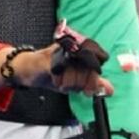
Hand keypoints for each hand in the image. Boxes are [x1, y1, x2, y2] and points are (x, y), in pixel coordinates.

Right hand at [0, 44, 114, 95]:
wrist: (28, 69)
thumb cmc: (52, 72)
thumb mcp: (76, 80)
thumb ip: (93, 84)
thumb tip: (110, 90)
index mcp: (83, 50)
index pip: (98, 66)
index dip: (94, 81)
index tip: (87, 91)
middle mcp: (74, 47)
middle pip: (88, 72)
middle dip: (79, 85)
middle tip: (70, 85)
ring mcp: (61, 52)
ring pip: (76, 76)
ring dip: (68, 85)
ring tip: (60, 82)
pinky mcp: (48, 59)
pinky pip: (61, 75)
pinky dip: (59, 82)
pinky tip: (55, 80)